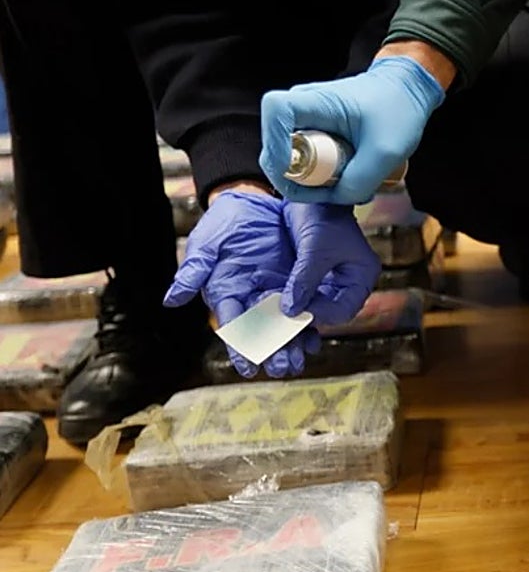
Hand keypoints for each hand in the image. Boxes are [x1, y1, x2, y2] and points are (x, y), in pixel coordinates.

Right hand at [164, 190, 318, 378]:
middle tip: (282, 369)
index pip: (233, 327)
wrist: (252, 201)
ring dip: (291, 345)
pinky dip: (308, 325)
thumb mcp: (206, 244)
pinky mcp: (293, 283)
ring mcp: (273, 293)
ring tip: (299, 363)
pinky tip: (315, 340)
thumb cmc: (223, 223)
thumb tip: (171, 301)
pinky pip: (301, 308)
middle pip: (262, 333)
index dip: (240, 348)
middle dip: (272, 353)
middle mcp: (250, 299)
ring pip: (283, 326)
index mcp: (226, 294)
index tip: (247, 368)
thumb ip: (193, 272)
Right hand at [259, 54, 446, 205]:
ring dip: (314, 182)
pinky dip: (322, 178)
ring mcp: (303, 122)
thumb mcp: (386, 152)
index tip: (297, 171)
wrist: (406, 93)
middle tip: (336, 192)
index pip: (275, 111)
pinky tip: (347, 180)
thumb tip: (335, 198)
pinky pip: (304, 163)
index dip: (276, 145)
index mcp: (315, 101)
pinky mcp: (311, 134)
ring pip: (290, 161)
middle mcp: (301, 109)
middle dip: (300, 181)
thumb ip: (358, 181)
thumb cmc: (398, 109)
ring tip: (349, 185)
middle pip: (277, 149)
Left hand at [274, 202, 381, 325]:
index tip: (296, 312)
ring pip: (315, 303)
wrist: (311, 191)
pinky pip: (303, 292)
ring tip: (275, 308)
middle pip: (330, 310)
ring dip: (296, 307)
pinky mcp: (314, 272)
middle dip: (306, 314)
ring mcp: (332, 277)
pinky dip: (290, 296)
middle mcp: (350, 281)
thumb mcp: (315, 249)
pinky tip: (273, 297)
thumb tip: (290, 310)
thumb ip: (303, 281)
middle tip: (281, 316)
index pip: (344, 310)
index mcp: (362, 276)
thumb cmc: (323, 213)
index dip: (320, 314)